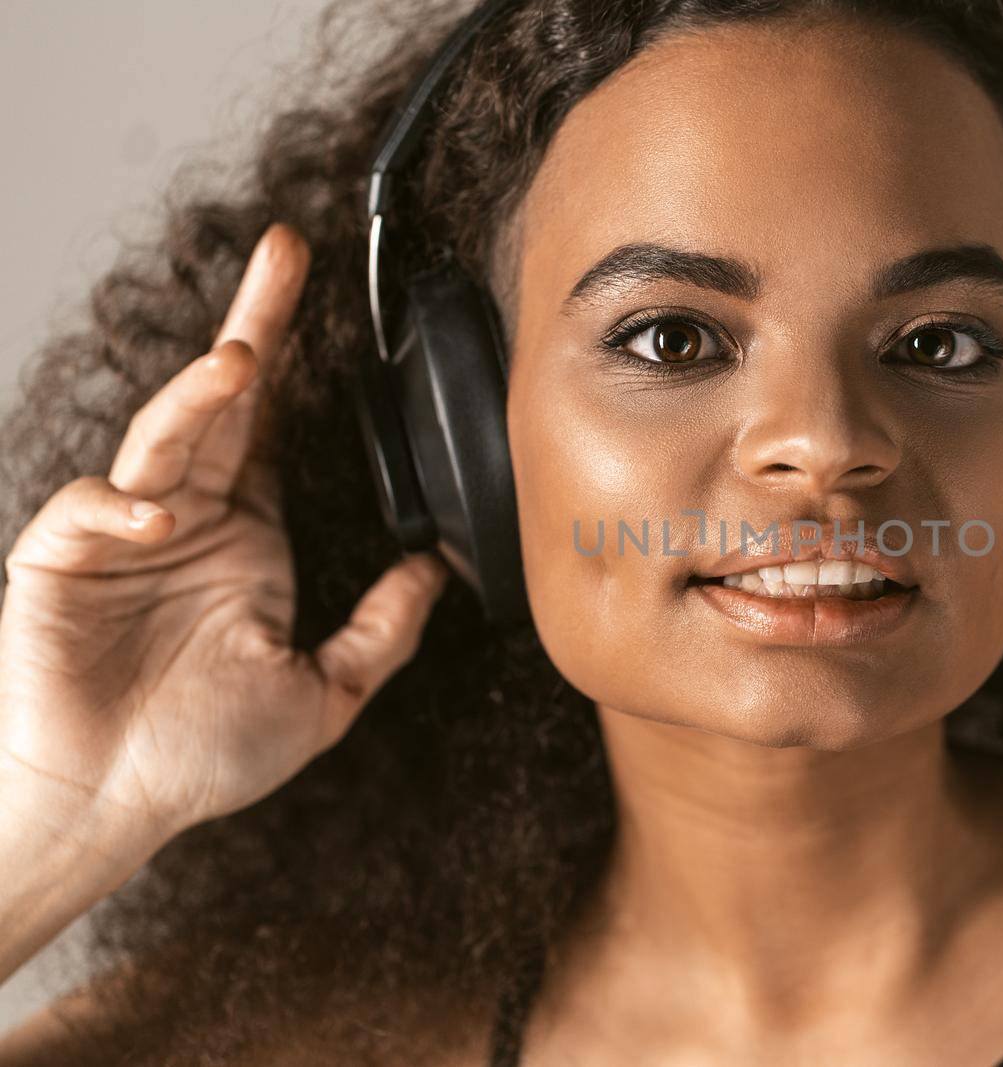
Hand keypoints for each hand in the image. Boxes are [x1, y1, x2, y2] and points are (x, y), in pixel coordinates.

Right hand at [0, 223, 449, 845]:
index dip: (293, 360)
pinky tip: (157, 520)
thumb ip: (380, 633)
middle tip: (288, 253)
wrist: (110, 809)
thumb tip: (437, 574)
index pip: (273, 426)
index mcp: (244, 535)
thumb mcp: (321, 694)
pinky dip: (118, 506)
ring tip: (240, 360)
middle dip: (254, 324)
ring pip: (160, 437)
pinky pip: (86, 510)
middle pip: (221, 401)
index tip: (324, 296)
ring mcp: (120, 534)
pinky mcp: (59, 562)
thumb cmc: (198, 756)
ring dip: (197, 396)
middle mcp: (185, 518)